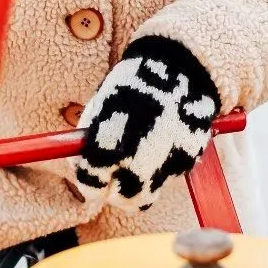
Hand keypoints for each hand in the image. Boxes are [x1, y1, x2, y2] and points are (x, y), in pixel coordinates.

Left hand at [74, 36, 220, 211]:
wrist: (179, 68)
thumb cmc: (133, 84)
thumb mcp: (102, 106)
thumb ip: (90, 140)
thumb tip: (80, 163)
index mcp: (107, 145)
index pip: (91, 184)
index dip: (90, 184)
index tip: (92, 180)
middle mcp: (136, 161)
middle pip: (122, 199)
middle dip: (116, 193)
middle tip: (115, 181)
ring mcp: (164, 163)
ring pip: (147, 195)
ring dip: (139, 186)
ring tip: (140, 161)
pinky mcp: (187, 161)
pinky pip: (169, 177)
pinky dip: (163, 170)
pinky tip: (162, 145)